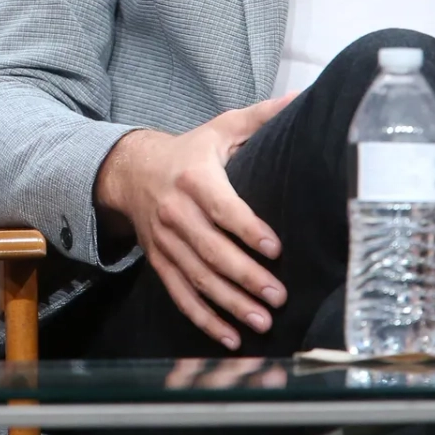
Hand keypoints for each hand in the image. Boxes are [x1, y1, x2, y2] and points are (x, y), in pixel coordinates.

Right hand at [93, 97, 292, 350]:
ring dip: (230, 304)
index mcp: (194, 179)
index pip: (223, 208)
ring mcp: (165, 242)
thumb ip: (260, 117)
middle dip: (245, 276)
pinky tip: (229, 337)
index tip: (275, 249)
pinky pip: (180, 295)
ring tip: (262, 322)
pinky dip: (203, 318)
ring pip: (198, 278)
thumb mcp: (219, 128)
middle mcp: (176, 213)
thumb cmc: (188, 152)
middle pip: (211, 250)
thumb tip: (304, 97)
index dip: (248, 230)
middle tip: (278, 295)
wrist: (130, 171)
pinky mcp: (159, 262)